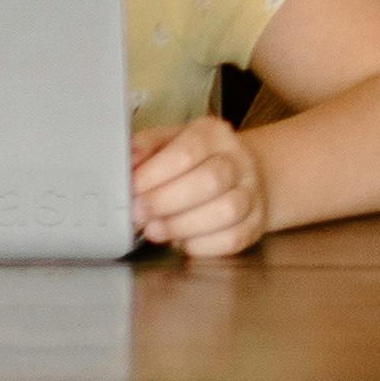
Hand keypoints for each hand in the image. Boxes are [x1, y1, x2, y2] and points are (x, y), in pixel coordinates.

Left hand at [130, 118, 274, 259]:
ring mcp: (252, 193)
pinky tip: (181, 242)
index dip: (154, 175)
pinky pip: (232, 239)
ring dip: (183, 225)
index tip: (130, 191)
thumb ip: (144, 148)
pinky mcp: (255, 223)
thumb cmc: (193, 161)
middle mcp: (239, 161)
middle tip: (137, 214)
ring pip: (225, 211)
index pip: (187, 152)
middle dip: (166, 202)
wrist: (240, 176)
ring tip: (154, 231)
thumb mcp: (168, 142)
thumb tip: (124, 162)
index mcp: (214, 135)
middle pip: (209, 181)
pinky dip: (203, 245)